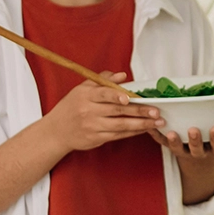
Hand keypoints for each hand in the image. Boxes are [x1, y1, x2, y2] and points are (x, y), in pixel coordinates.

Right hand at [46, 72, 162, 152]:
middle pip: (117, 111)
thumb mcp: (82, 89)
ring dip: (141, 124)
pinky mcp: (97, 138)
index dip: (116, 95)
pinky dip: (133, 132)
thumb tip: (122, 76)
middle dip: (139, 111)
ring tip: (157, 121)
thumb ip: (102, 81)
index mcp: (86, 96)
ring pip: (121, 125)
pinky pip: (119, 135)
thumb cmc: (71, 107)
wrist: (56, 131)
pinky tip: (145, 128)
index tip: (130, 98)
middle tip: (156, 111)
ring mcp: (94, 126)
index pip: (103, 94)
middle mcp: (89, 111)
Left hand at [151, 121, 213, 204]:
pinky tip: (150, 127)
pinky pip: (162, 143)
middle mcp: (200, 153)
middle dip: (196, 141)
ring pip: (179, 150)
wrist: (200, 152)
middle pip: (198, 150)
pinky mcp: (171, 148)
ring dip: (174, 142)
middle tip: (193, 130)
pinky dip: (156, 136)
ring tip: (171, 132)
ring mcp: (184, 152)